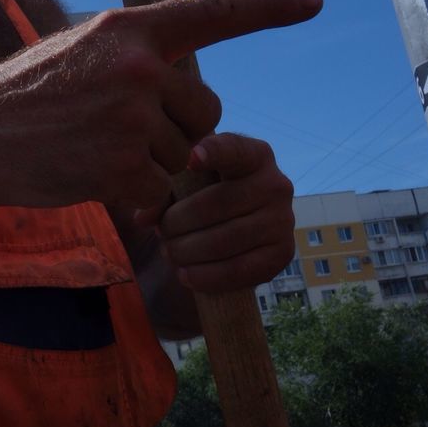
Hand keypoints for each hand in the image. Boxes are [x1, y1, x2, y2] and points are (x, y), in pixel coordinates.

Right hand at [0, 0, 321, 212]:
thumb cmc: (20, 103)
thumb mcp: (77, 56)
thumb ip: (133, 61)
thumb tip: (184, 86)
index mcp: (128, 30)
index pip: (212, 12)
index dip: (267, 6)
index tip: (312, 0)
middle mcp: (137, 67)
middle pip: (205, 111)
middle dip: (179, 133)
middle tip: (119, 136)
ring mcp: (130, 117)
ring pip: (184, 156)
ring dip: (151, 167)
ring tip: (93, 155)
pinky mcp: (121, 166)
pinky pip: (162, 191)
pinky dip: (138, 198)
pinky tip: (94, 182)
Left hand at [135, 133, 295, 292]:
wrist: (238, 225)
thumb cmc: (206, 195)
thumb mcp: (186, 183)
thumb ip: (163, 192)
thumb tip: (144, 219)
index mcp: (254, 156)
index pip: (235, 150)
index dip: (213, 152)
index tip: (191, 159)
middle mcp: (276, 184)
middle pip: (217, 205)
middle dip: (178, 224)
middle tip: (161, 233)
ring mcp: (284, 220)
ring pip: (224, 240)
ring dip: (187, 252)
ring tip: (170, 252)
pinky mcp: (283, 254)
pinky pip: (239, 270)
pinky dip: (206, 276)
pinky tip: (185, 274)